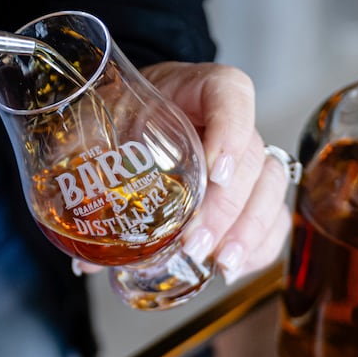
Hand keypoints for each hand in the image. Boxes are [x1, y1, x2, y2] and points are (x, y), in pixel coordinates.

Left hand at [71, 61, 291, 285]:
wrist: (135, 118)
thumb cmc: (121, 116)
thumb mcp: (100, 125)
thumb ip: (86, 171)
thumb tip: (84, 257)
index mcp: (198, 89)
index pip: (231, 94)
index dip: (230, 132)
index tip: (213, 172)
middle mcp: (232, 120)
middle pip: (251, 157)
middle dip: (225, 209)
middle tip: (195, 244)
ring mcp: (248, 156)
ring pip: (271, 188)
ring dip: (248, 231)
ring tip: (221, 263)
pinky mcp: (253, 189)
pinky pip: (273, 216)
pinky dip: (258, 246)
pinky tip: (234, 267)